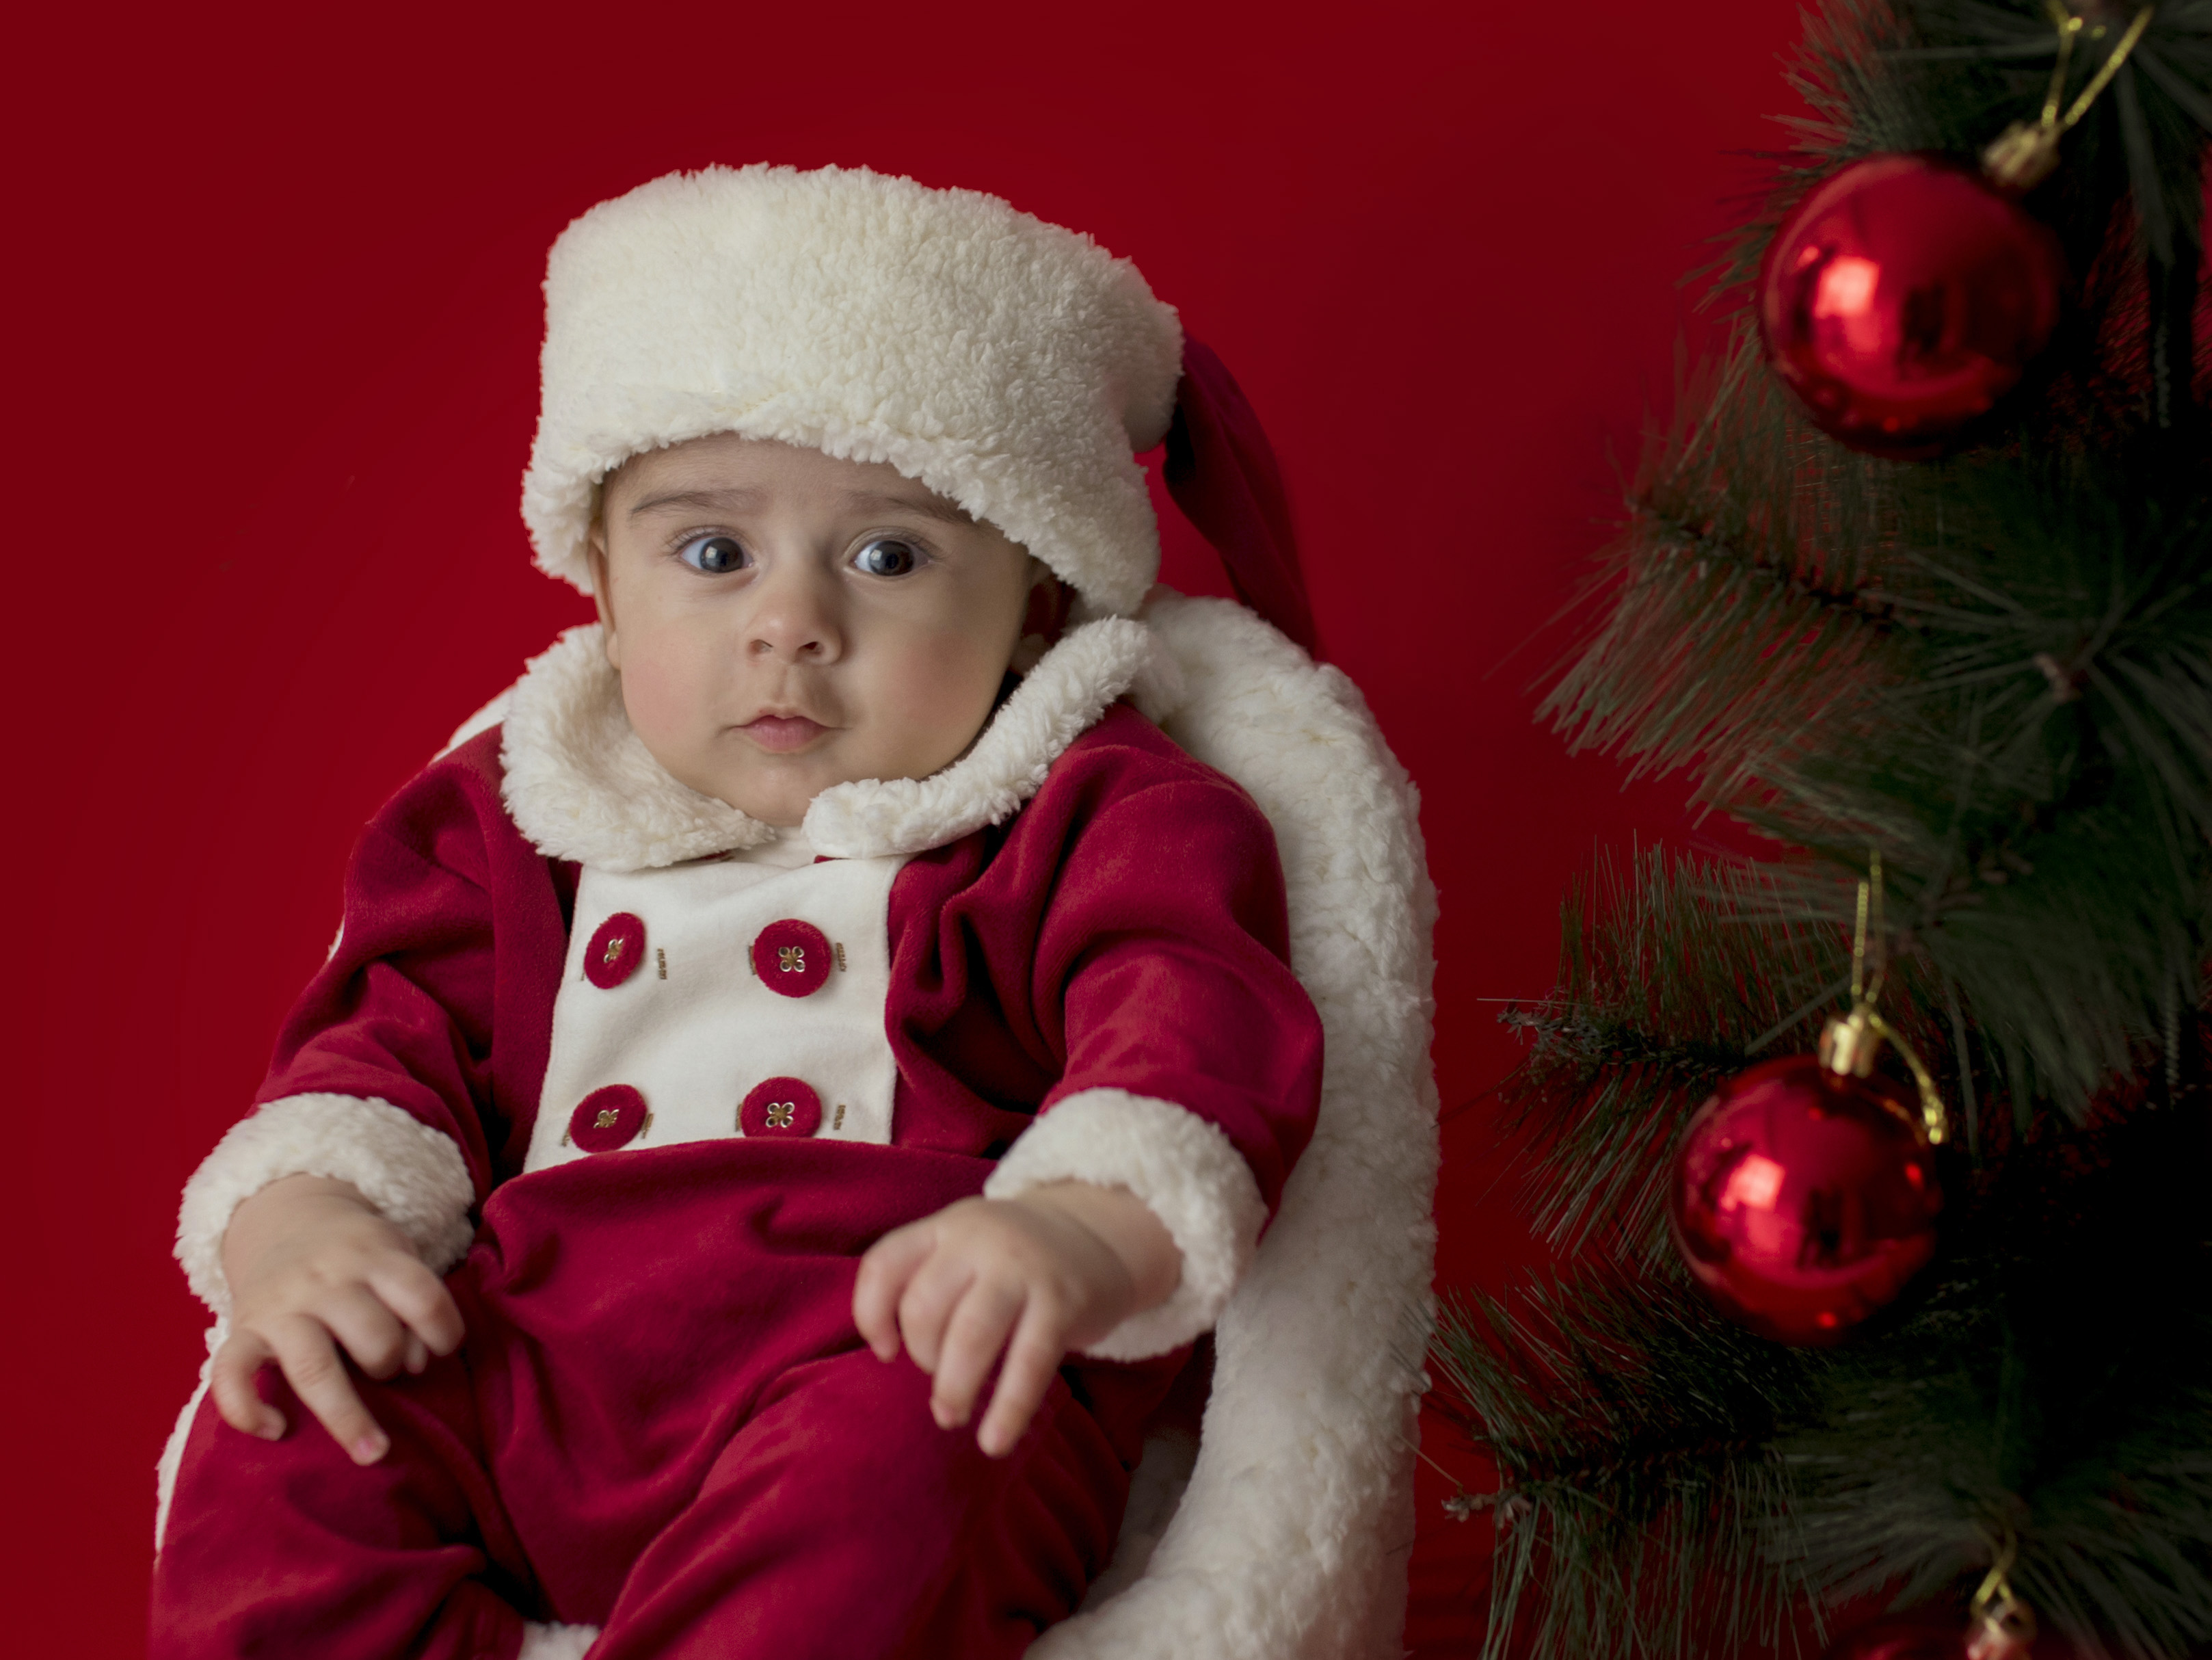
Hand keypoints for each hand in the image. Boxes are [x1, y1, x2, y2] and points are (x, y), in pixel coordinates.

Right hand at [210, 1174, 464, 1464]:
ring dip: (347, 1415)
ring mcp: (281, 1306)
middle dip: (391, 1362)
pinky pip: (232, 1373)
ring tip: (374, 1453)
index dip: (445, 1331)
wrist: (288, 1219)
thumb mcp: (397, 1259)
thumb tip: (415, 1365)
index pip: (422, 1296)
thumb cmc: (360, 1257)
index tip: (446, 1349)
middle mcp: (326, 1281)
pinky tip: (275, 1430)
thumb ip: (415, 1305)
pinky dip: (247, 1408)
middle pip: (372, 1335)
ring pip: (314, 1365)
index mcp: (373, 1257)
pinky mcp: (241, 1330)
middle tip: (390, 1370)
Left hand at [853, 1183, 1179, 1456]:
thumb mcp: (965, 1248)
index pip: (885, 1263)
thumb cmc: (1012, 1261)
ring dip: (954, 1387)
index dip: (871, 1314)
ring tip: (952, 1417)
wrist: (1098, 1234)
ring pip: (970, 1335)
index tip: (885, 1352)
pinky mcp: (1063, 1302)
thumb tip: (890, 1355)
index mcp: (946, 1227)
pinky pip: (1028, 1365)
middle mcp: (980, 1239)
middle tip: (939, 1384)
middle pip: (924, 1307)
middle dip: (923, 1357)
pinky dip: (1008, 1410)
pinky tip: (995, 1442)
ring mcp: (1023, 1268)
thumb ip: (927, 1283)